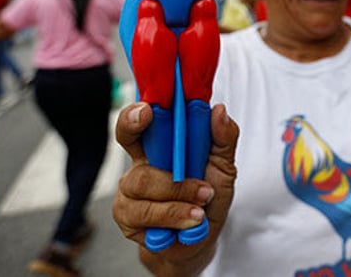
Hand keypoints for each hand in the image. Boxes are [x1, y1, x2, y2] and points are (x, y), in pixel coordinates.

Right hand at [113, 102, 238, 274]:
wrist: (199, 239)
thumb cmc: (208, 196)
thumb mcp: (223, 165)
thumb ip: (223, 138)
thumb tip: (219, 110)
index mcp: (159, 143)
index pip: (137, 121)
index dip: (135, 114)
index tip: (147, 111)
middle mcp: (139, 162)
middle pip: (130, 151)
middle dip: (160, 157)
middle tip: (186, 172)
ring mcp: (129, 190)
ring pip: (143, 183)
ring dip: (179, 194)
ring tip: (202, 203)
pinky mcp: (126, 218)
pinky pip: (145, 213)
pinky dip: (174, 216)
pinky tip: (190, 221)